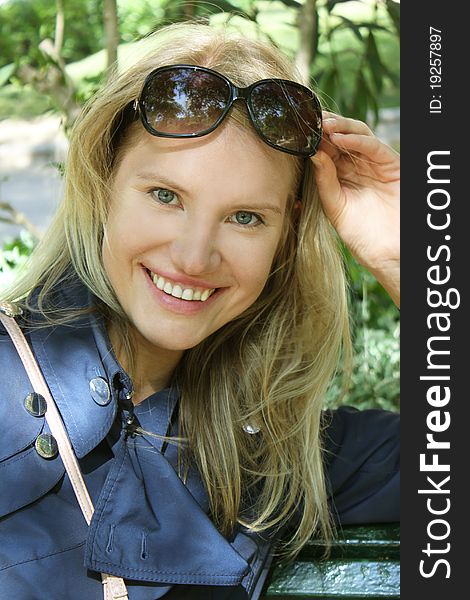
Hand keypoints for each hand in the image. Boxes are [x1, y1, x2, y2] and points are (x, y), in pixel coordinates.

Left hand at [311, 111, 399, 306]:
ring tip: (322, 126)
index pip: (326, 148)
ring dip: (339, 127)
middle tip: (308, 121)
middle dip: (324, 127)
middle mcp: (358, 165)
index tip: (296, 130)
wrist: (383, 252)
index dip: (313, 138)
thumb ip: (324, 182)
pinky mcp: (391, 165)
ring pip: (358, 134)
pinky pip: (373, 146)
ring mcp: (375, 163)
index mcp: (341, 175)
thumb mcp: (334, 207)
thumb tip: (313, 154)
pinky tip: (338, 139)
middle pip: (341, 136)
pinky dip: (356, 140)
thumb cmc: (360, 234)